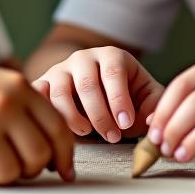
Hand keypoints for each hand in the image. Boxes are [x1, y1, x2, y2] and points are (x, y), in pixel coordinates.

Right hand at [0, 58, 73, 185]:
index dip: (65, 155)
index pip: (57, 129)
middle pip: (39, 156)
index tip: (64, 172)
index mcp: (19, 88)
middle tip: (16, 164)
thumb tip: (59, 154)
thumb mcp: (0, 86)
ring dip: (1, 174)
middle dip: (32, 169)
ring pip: (12, 174)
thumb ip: (30, 110)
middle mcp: (4, 106)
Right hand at [33, 46, 162, 142]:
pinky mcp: (43, 84)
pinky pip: (39, 97)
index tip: (126, 124)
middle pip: (87, 83)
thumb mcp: (147, 97)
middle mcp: (83, 58)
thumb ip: (155, 107)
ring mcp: (60, 70)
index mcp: (111, 56)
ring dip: (73, 117)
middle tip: (112, 137)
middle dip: (100, 115)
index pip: (113, 72)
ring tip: (87, 133)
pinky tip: (61, 132)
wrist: (97, 92)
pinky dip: (47, 115)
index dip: (119, 99)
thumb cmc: (126, 98)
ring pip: (60, 91)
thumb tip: (151, 121)